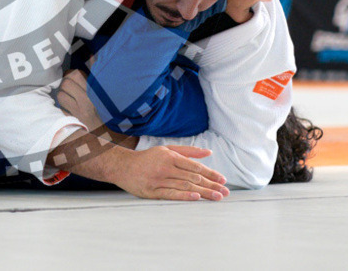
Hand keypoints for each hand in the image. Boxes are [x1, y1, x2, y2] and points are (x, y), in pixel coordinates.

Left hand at [56, 69, 101, 130]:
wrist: (107, 132)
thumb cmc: (106, 107)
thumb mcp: (103, 90)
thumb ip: (96, 72)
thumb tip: (92, 55)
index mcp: (94, 91)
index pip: (75, 74)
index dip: (70, 73)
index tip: (72, 76)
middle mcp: (86, 101)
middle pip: (66, 83)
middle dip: (65, 82)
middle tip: (68, 86)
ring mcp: (78, 112)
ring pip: (60, 95)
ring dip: (62, 94)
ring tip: (68, 96)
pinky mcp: (72, 121)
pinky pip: (60, 109)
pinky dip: (62, 107)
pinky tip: (68, 107)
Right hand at [111, 145, 228, 200]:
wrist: (123, 166)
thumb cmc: (148, 158)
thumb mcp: (167, 149)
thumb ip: (189, 151)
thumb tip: (208, 152)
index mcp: (170, 156)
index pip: (195, 166)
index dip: (210, 173)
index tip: (222, 180)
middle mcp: (165, 167)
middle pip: (193, 178)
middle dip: (211, 185)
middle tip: (224, 192)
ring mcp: (158, 180)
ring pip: (185, 187)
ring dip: (203, 193)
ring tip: (216, 197)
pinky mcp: (152, 191)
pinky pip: (171, 194)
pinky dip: (184, 196)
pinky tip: (196, 198)